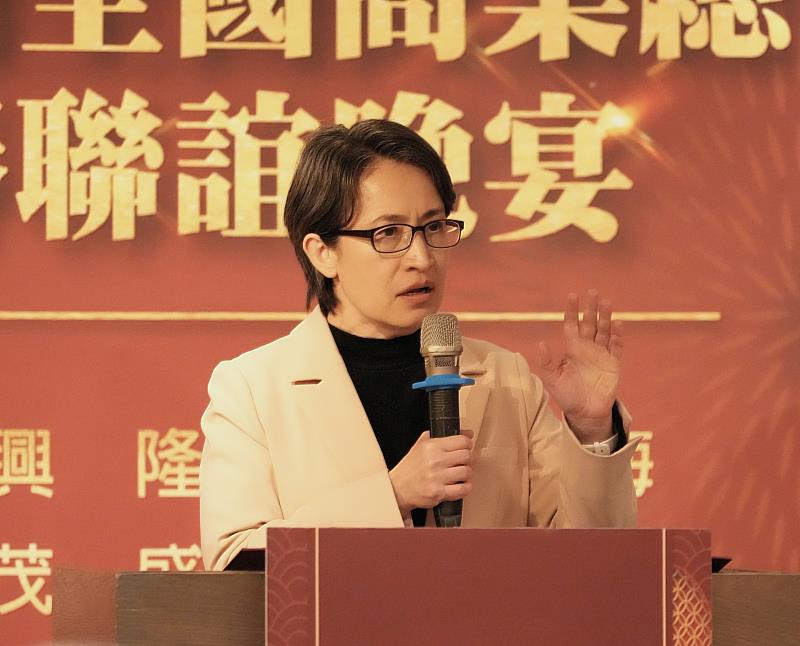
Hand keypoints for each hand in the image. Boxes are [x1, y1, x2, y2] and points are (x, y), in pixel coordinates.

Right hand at [389, 431, 472, 517]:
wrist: (397, 488)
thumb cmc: (410, 467)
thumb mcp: (422, 445)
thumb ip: (444, 436)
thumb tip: (468, 433)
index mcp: (432, 446)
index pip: (462, 441)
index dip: (467, 444)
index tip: (466, 448)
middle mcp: (435, 461)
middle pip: (467, 456)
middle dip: (467, 459)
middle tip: (461, 462)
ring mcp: (437, 477)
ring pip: (467, 472)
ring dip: (465, 474)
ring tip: (458, 474)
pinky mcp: (439, 493)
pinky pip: (463, 489)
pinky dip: (465, 487)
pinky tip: (459, 485)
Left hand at [537, 290, 622, 443]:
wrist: (585, 413)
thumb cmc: (566, 395)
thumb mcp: (552, 379)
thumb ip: (546, 362)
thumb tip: (540, 343)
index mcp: (572, 349)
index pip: (572, 325)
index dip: (572, 311)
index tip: (572, 295)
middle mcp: (587, 348)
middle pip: (590, 323)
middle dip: (591, 308)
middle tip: (593, 292)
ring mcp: (601, 355)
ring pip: (604, 331)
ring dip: (605, 317)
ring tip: (606, 302)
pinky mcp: (613, 364)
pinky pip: (616, 347)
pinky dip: (617, 336)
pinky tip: (618, 324)